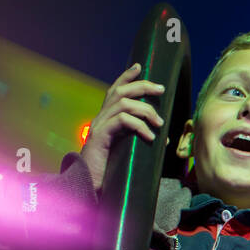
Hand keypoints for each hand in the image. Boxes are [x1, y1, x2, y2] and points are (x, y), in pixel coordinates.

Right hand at [80, 64, 165, 192]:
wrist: (88, 184)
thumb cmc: (109, 169)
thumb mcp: (126, 149)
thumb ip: (136, 138)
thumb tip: (161, 138)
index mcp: (107, 118)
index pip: (115, 90)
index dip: (126, 76)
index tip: (140, 66)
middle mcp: (101, 118)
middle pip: (120, 91)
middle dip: (142, 86)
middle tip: (161, 89)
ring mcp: (100, 126)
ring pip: (123, 104)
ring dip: (146, 110)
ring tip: (160, 125)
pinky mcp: (101, 136)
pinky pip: (122, 122)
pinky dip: (140, 126)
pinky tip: (151, 138)